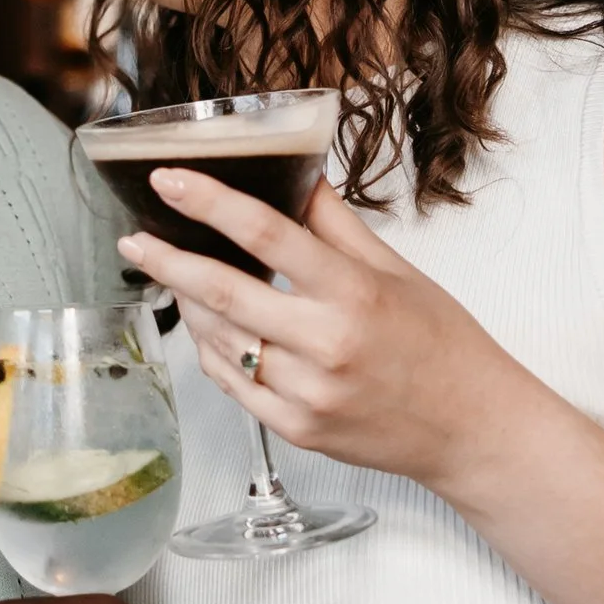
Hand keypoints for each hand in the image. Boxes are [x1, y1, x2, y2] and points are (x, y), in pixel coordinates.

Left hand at [119, 169, 537, 492]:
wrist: (470, 427)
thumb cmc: (441, 343)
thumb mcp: (396, 270)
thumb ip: (335, 224)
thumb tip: (294, 174)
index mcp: (352, 291)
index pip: (265, 232)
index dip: (209, 202)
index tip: (169, 179)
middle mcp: (325, 342)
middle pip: (222, 291)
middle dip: (167, 261)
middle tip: (134, 240)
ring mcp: (307, 392)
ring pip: (220, 341)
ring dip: (188, 307)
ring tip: (175, 281)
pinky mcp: (297, 429)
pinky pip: (233, 385)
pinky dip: (214, 352)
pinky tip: (210, 329)